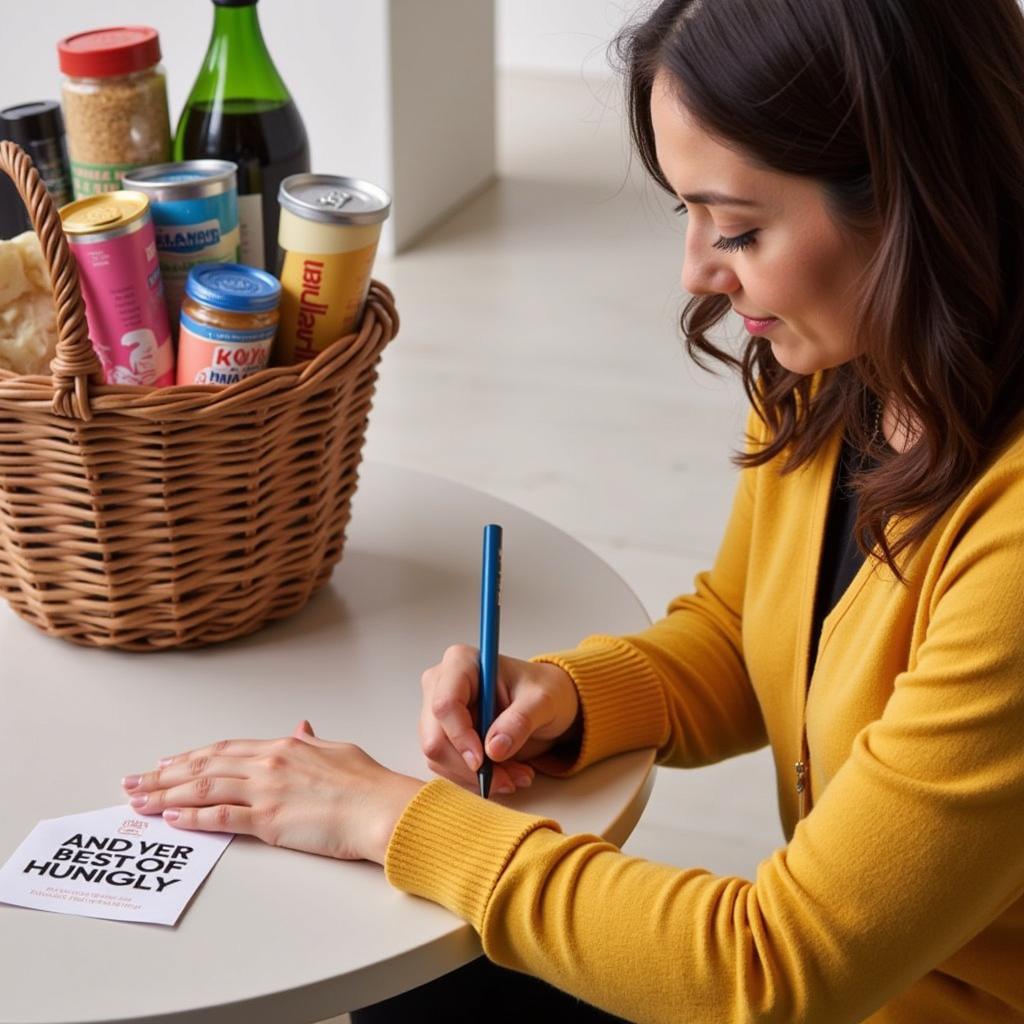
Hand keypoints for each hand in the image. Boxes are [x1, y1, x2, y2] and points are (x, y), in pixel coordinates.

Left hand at [119, 721, 423, 864]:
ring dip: (167, 796)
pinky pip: (223, 817)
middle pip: (205, 768)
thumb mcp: (338, 751)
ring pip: (204, 789)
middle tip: (135, 782)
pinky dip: (194, 818)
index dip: (192, 757)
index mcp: (285, 747)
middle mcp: (269, 763)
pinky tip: (173, 819)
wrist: (382, 808)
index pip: (226, 749)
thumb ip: (312, 743)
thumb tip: (302, 729)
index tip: (167, 763)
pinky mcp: (270, 821)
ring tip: (140, 801)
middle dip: (164, 775)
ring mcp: (267, 791)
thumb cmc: (367, 784)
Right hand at [420, 644, 579, 793]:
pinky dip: (475, 779)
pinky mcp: (443, 735)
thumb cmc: (542, 690)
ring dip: (476, 777)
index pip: (445, 704)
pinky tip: (505, 774)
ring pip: (439, 758)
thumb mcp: (543, 701)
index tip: (483, 762)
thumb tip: (494, 749)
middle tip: (509, 779)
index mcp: (461, 663)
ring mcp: (438, 712)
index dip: (460, 737)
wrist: (543, 702)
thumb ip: (520, 721)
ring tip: (517, 775)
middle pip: (435, 738)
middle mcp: (441, 684)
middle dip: (471, 767)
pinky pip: (447, 767)